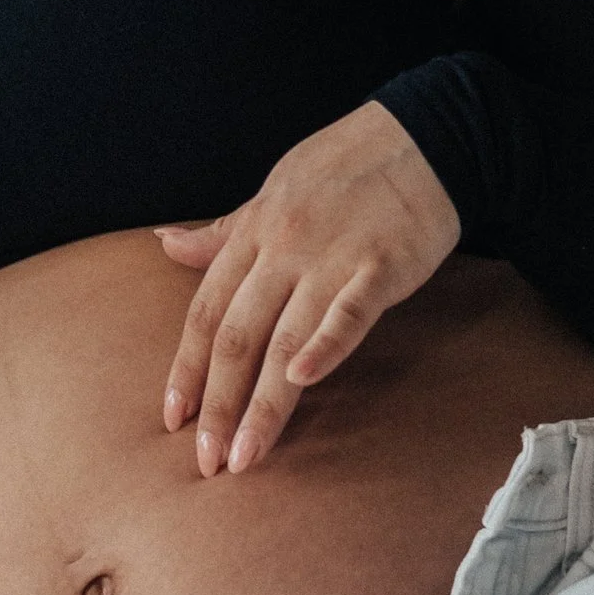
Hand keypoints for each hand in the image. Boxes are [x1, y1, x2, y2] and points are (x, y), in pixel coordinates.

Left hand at [158, 100, 459, 473]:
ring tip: (246, 454)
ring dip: (262, 403)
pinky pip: (348, 311)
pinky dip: (325, 344)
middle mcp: (282, 249)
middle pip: (236, 336)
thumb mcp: (274, 190)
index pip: (206, 312)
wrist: (428, 133)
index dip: (186, 368)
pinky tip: (303, 381)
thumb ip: (225, 230)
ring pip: (284, 338)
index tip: (171, 419)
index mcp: (254, 233)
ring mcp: (331, 257)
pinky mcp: (381, 265)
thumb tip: (165, 242)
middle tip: (205, 462)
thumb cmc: (348, 165)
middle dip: (216, 404)